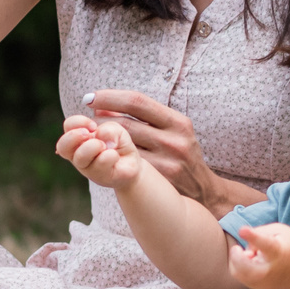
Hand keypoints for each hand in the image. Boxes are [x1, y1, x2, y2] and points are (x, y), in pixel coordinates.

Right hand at [56, 116, 148, 189]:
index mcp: (78, 139)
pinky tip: (116, 156)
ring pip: (80, 157)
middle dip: (75, 136)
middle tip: (89, 134)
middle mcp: (77, 155)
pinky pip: (101, 163)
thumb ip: (107, 127)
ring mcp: (87, 168)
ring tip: (105, 146)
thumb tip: (100, 134)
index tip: (94, 125)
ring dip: (94, 146)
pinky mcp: (101, 177)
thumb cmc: (118, 144)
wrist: (132, 164)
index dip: (78, 121)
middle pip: (63, 146)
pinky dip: (111, 155)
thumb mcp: (116, 129)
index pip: (68, 126)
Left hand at [80, 90, 247, 211]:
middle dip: (101, 120)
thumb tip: (108, 105)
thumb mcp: (176, 131)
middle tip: (86, 120)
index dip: (110, 97)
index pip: (138, 102)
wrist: (203, 191)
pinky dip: (111, 157)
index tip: (90, 97)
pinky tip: (103, 154)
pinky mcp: (160, 178)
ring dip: (103, 139)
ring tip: (92, 136)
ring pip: (124, 144)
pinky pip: (128, 164)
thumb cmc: (182, 154)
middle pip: (127, 123)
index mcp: (178, 122)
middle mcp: (174, 139)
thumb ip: (149, 118)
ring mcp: (168, 160)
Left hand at [227, 222, 289, 288]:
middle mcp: (270, 270)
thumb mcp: (281, 231)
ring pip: (238, 272)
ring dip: (238, 260)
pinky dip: (241, 266)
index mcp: (278, 251)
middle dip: (235, 256)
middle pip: (244, 267)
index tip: (242, 230)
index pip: (265, 244)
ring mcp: (264, 283)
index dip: (252, 236)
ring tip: (252, 255)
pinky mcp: (259, 288)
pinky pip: (240, 276)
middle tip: (236, 248)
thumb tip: (243, 250)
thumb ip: (259, 233)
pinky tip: (253, 262)